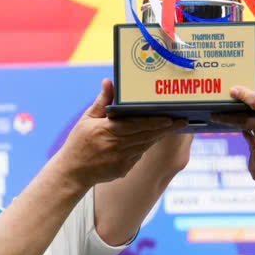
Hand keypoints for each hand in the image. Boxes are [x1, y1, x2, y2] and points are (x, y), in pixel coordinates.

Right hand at [53, 81, 187, 187]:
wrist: (73, 172)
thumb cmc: (79, 143)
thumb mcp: (87, 119)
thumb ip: (102, 101)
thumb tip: (109, 82)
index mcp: (108, 131)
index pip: (136, 125)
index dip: (154, 122)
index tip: (169, 117)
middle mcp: (117, 146)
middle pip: (147, 135)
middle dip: (166, 128)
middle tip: (182, 121)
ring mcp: (122, 160)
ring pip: (146, 145)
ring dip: (159, 136)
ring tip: (174, 127)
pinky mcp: (124, 169)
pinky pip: (140, 154)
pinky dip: (148, 145)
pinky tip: (156, 138)